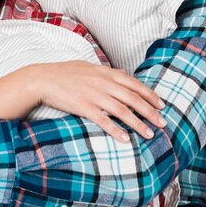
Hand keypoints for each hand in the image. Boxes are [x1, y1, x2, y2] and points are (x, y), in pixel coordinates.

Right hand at [26, 61, 165, 141]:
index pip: (134, 84)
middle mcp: (103, 83)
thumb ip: (107, 71)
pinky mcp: (83, 107)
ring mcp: (94, 95)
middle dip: (150, 112)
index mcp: (105, 73)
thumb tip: (124, 74)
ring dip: (138, 124)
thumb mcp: (88, 66)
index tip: (162, 105)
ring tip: (150, 134)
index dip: (150, 95)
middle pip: (133, 98)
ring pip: (122, 111)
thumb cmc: (65, 73)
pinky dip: (116, 131)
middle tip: (163, 123)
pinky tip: (125, 140)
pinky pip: (103, 121)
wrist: (42, 79)